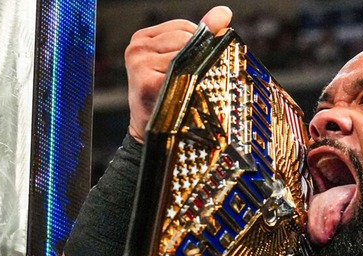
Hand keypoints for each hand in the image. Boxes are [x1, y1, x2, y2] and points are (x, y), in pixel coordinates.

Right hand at [124, 6, 232, 142]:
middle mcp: (138, 48)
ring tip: (187, 89)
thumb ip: (201, 36)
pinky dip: (192, 83)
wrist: (152, 135)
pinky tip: (187, 94)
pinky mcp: (148, 82)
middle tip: (193, 80)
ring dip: (196, 71)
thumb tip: (224, 13)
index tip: (195, 65)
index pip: (183, 26)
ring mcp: (140, 64)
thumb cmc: (168, 98)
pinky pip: (185, 73)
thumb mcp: (180, 62)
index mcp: (143, 39)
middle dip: (198, 57)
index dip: (199, 43)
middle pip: (187, 37)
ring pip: (188, 54)